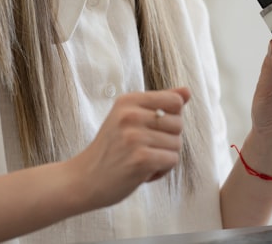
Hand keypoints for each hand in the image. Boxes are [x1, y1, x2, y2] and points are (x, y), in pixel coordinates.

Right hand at [67, 87, 189, 208]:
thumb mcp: (129, 117)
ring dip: (164, 157)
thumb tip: (187, 91)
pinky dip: (162, 170)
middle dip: (168, 140)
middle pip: (179, 124)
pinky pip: (172, 160)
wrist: (84, 179)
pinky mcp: (140, 159)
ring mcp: (134, 137)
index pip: (175, 101)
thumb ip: (160, 103)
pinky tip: (143, 172)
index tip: (153, 129)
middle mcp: (130, 115)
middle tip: (144, 148)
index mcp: (128, 100)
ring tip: (141, 160)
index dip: (172, 118)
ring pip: (177, 144)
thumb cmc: (111, 148)